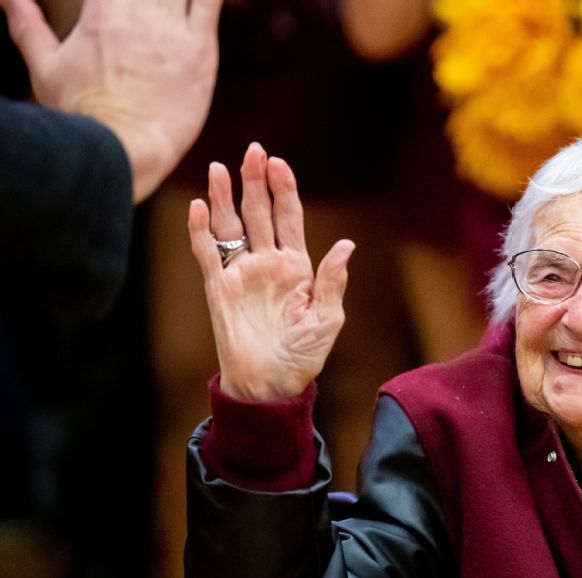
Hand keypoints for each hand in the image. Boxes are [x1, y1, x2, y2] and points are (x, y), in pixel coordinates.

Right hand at [1, 0, 221, 201]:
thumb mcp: (44, 64)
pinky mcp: (202, 49)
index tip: (109, 7)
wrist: (124, 149)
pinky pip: (211, 2)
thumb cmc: (81, 113)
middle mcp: (138, 12)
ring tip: (163, 7)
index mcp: (100, 11)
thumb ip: (26, 24)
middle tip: (140, 11)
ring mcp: (172, 29)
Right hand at [189, 143, 354, 401]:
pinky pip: (207, 253)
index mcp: (297, 267)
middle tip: (253, 150)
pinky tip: (198, 207)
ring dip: (224, 196)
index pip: (289, 218)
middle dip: (255, 181)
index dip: (284, 189)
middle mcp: (267, 263)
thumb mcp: (327, 319)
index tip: (279, 163)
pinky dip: (201, 231)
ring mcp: (241, 273)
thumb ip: (331, 281)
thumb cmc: (303, 355)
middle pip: (259, 212)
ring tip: (220, 167)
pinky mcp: (218, 289)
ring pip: (231, 225)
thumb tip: (345, 245)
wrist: (270, 385)